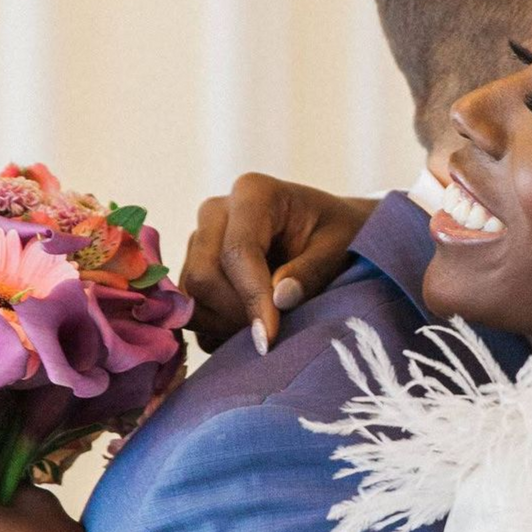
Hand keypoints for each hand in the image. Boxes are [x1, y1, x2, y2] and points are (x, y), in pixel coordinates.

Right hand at [181, 174, 376, 353]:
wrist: (327, 231)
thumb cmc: (339, 234)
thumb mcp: (339, 249)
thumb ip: (311, 273)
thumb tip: (279, 299)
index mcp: (253, 193)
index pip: (237, 251)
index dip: (251, 298)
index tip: (270, 338)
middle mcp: (216, 212)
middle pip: (204, 276)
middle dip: (236, 314)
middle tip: (274, 334)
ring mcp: (200, 239)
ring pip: (192, 296)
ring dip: (226, 324)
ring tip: (269, 327)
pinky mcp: (194, 266)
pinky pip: (192, 309)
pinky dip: (217, 328)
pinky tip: (251, 326)